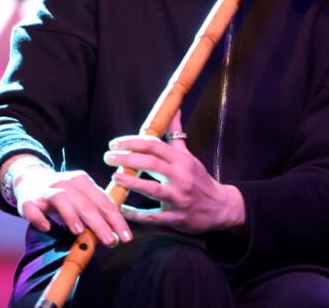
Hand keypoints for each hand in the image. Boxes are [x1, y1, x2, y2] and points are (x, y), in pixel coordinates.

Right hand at [13, 166, 131, 246]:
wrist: (29, 180)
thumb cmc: (63, 196)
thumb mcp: (82, 198)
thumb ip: (97, 212)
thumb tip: (117, 234)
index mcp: (83, 181)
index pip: (104, 202)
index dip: (116, 220)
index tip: (126, 237)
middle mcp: (66, 183)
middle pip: (86, 203)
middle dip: (100, 223)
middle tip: (110, 240)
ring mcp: (47, 190)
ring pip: (61, 199)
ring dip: (71, 215)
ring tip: (79, 232)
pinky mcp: (28, 200)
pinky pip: (33, 209)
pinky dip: (39, 218)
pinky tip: (47, 227)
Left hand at [103, 113, 245, 233]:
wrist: (221, 208)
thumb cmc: (199, 179)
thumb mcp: (189, 156)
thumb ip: (176, 135)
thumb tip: (173, 110)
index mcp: (182, 160)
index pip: (155, 145)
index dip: (133, 142)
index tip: (115, 143)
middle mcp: (181, 177)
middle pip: (151, 164)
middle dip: (127, 159)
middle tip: (107, 157)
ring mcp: (179, 198)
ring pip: (152, 189)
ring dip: (131, 182)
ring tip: (114, 177)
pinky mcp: (177, 218)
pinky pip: (153, 217)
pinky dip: (136, 214)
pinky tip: (121, 208)